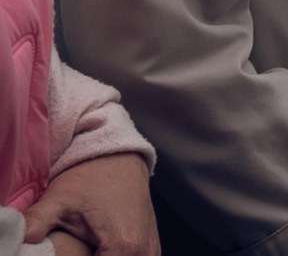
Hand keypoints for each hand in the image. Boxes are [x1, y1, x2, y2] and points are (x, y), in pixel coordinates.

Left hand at [26, 153, 158, 255]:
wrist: (119, 157)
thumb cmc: (92, 177)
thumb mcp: (59, 199)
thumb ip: (37, 222)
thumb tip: (20, 237)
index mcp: (124, 245)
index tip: (65, 255)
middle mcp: (144, 250)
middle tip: (73, 250)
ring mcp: (150, 249)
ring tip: (85, 250)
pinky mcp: (150, 247)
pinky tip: (97, 252)